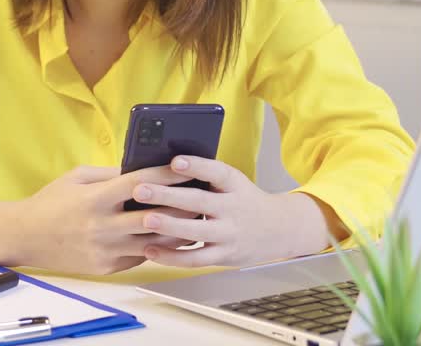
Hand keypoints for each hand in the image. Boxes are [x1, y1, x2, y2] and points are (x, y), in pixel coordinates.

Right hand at [0, 165, 198, 274]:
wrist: (26, 237)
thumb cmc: (51, 202)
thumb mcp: (77, 177)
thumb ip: (110, 174)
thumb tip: (141, 167)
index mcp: (95, 199)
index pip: (139, 184)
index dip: (165, 174)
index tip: (185, 166)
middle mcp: (102, 226)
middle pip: (152, 216)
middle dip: (179, 205)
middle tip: (200, 195)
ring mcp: (105, 250)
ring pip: (152, 241)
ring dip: (175, 229)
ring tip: (194, 217)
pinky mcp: (107, 267)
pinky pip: (140, 256)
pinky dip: (156, 245)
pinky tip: (170, 235)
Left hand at [131, 156, 335, 267]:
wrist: (280, 229)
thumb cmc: (245, 201)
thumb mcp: (234, 183)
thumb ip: (207, 176)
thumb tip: (164, 165)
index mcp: (235, 185)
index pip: (217, 172)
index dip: (197, 166)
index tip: (175, 161)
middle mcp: (233, 209)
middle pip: (199, 202)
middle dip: (167, 196)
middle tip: (140, 190)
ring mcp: (229, 234)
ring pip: (197, 232)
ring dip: (169, 227)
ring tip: (144, 221)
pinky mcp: (225, 256)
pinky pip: (196, 259)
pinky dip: (172, 257)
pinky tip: (150, 250)